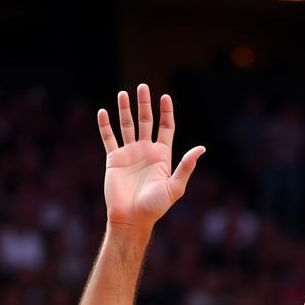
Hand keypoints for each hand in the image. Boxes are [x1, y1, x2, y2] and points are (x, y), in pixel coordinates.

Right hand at [98, 83, 204, 230]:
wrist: (132, 218)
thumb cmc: (155, 206)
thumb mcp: (175, 187)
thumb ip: (186, 166)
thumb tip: (201, 149)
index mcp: (162, 156)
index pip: (166, 128)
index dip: (166, 112)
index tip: (165, 97)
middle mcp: (146, 152)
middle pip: (146, 121)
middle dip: (144, 104)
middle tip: (143, 87)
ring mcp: (130, 154)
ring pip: (127, 126)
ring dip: (125, 110)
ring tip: (123, 94)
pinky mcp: (114, 159)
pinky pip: (108, 138)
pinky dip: (105, 125)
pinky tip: (103, 112)